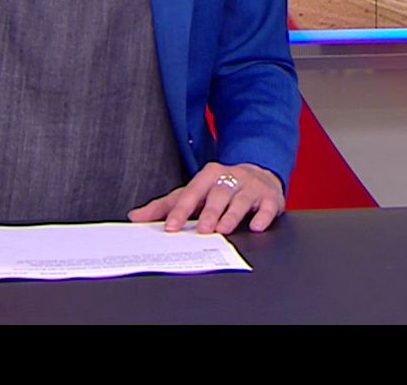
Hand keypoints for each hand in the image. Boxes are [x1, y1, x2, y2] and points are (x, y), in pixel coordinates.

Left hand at [129, 163, 283, 234]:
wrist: (259, 175)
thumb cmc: (220, 188)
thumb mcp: (193, 193)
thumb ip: (166, 206)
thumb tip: (135, 217)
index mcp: (208, 175)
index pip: (192, 192)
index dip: (180, 210)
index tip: (170, 226)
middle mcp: (231, 177)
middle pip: (218, 193)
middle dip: (210, 212)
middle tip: (202, 230)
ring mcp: (252, 186)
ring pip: (241, 199)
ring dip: (233, 215)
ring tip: (224, 229)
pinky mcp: (271, 197)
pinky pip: (268, 206)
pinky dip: (263, 216)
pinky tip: (256, 226)